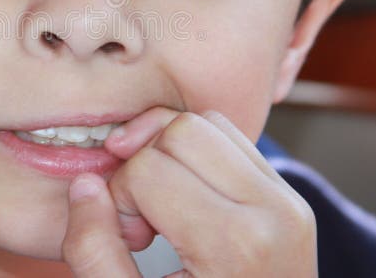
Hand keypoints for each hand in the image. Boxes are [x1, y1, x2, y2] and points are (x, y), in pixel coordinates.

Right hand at [61, 108, 317, 276]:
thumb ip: (93, 252)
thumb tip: (85, 184)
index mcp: (237, 246)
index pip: (148, 168)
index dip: (120, 198)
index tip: (132, 240)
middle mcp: (274, 212)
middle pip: (181, 131)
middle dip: (145, 167)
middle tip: (146, 222)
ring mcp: (289, 200)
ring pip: (206, 122)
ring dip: (170, 154)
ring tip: (166, 207)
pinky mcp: (290, 194)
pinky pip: (229, 136)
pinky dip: (196, 155)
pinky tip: (186, 198)